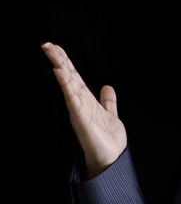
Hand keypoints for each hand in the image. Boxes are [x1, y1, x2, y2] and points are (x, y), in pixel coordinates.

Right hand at [42, 42, 126, 178]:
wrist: (111, 159)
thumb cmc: (107, 139)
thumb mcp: (109, 114)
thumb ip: (108, 101)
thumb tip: (108, 86)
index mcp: (86, 100)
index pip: (74, 77)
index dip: (66, 62)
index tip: (55, 47)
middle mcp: (80, 103)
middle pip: (68, 77)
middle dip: (59, 60)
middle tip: (46, 44)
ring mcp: (79, 110)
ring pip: (68, 85)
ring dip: (61, 68)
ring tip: (52, 53)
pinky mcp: (81, 118)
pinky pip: (73, 99)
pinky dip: (67, 86)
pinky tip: (62, 75)